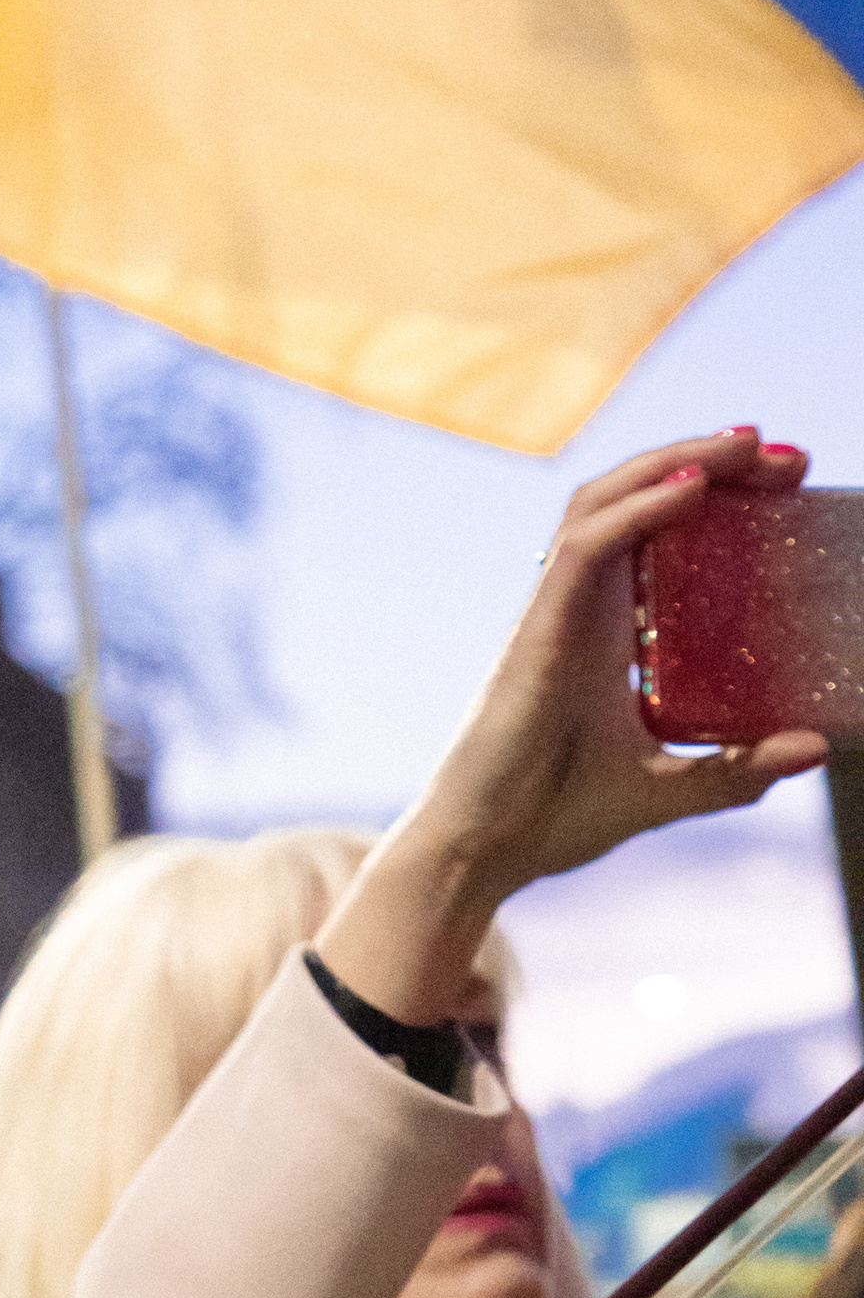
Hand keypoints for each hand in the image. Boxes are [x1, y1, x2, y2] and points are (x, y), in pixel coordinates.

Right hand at [318, 429, 825, 1024]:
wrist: (481, 852)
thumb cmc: (551, 818)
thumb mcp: (668, 790)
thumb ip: (738, 769)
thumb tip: (817, 746)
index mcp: (608, 631)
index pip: (662, 532)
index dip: (720, 493)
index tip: (786, 483)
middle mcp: (583, 608)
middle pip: (639, 497)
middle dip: (710, 460)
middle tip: (785, 456)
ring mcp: (557, 613)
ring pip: (607, 500)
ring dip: (676, 461)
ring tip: (744, 445)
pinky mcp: (538, 631)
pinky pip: (586, 548)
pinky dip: (638, 510)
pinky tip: (693, 488)